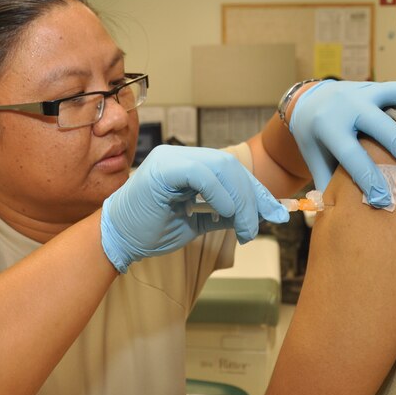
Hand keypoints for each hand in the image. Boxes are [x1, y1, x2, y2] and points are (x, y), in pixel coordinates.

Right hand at [101, 145, 288, 272]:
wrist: (118, 239)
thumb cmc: (152, 230)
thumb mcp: (198, 222)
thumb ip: (224, 214)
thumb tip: (257, 214)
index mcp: (190, 165)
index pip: (232, 171)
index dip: (257, 192)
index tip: (276, 213)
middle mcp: (182, 155)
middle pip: (231, 166)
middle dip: (253, 196)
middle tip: (258, 226)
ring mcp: (172, 158)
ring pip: (222, 167)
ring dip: (241, 200)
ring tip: (245, 228)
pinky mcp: (164, 168)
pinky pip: (201, 174)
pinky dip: (220, 194)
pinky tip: (226, 213)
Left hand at [289, 80, 395, 207]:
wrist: (311, 98)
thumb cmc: (316, 139)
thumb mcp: (314, 158)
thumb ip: (327, 182)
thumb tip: (338, 216)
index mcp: (328, 127)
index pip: (351, 154)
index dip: (368, 178)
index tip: (384, 200)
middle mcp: (348, 106)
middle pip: (380, 126)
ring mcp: (367, 92)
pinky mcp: (381, 86)